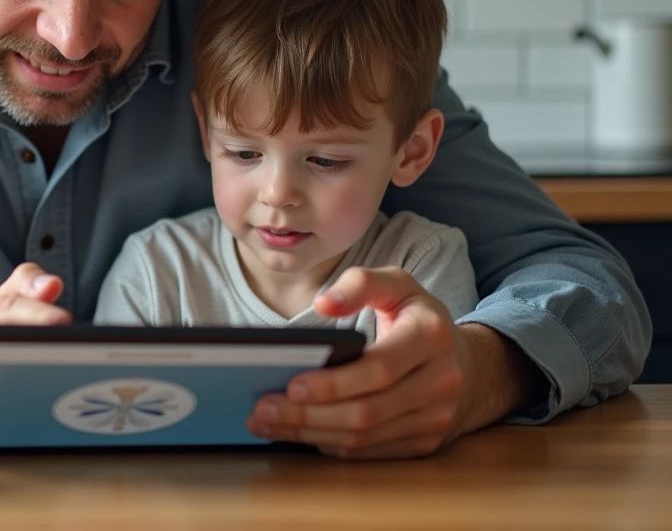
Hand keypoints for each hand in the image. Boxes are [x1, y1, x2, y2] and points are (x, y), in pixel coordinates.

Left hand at [246, 266, 474, 458]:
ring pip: (366, 436)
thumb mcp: (397, 284)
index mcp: (431, 336)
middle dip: (309, 414)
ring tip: (268, 422)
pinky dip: (330, 444)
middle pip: (367, 411)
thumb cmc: (418, 319)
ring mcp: (436, 418)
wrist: (471, 365)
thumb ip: (360, 283)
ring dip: (311, 433)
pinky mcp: (425, 443)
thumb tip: (323, 303)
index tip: (291, 385)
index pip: (379, 368)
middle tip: (262, 409)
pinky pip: (371, 451)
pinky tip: (298, 433)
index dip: (334, 382)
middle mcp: (441, 382)